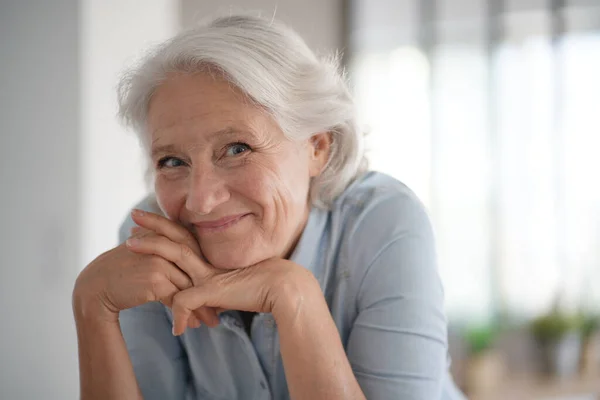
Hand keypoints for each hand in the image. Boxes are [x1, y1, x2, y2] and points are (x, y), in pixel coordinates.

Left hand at [126, 209, 311, 335]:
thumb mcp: (230, 293)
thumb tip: (202, 307)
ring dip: (151, 248)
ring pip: (174, 256)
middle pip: (176, 236)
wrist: (284, 289)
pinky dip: (178, 314)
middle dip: (154, 225)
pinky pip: (185, 301)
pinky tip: (176, 330)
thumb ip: (212, 296)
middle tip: (134, 215)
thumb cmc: (262, 289)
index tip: (148, 222)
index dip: (166, 227)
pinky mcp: (214, 289)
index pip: (184, 237)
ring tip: (130, 244)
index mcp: (211, 259)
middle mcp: (208, 261)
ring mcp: (209, 273)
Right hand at [127, 223, 221, 327]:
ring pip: (188, 287)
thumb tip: (188, 269)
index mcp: (164, 236)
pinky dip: (184, 314)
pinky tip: (189, 326)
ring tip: (208, 321)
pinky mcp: (156, 279)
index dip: (206, 272)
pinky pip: (178, 299)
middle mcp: (165, 246)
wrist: (95, 285)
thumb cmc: (121, 272)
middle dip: (208, 293)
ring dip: (199, 307)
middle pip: (194, 271)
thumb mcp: (145, 254)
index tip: (216, 291)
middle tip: (220, 310)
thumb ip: (165, 253)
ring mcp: (161, 261)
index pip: (193, 253)